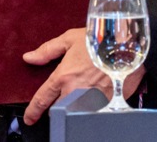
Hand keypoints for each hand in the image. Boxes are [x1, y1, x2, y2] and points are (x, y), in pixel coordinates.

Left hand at [20, 27, 144, 123]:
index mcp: (63, 76)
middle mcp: (76, 92)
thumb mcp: (69, 39)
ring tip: (78, 97)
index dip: (33, 111)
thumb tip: (28, 58)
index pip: (43, 99)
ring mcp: (92, 100)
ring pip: (75, 113)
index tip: (29, 118)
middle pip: (58, 110)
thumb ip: (47, 50)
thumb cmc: (98, 39)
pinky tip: (94, 98)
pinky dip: (90, 108)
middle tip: (59, 100)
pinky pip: (93, 112)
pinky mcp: (108, 105)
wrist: (128, 45)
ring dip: (73, 108)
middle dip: (56, 108)